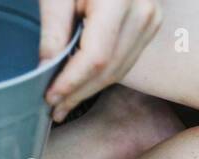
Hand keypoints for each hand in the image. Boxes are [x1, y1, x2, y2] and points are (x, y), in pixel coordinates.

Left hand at [40, 0, 162, 122]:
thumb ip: (53, 29)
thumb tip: (46, 70)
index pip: (96, 57)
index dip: (72, 83)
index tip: (49, 97)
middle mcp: (143, 10)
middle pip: (110, 68)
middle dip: (79, 92)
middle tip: (53, 108)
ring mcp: (152, 18)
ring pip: (121, 69)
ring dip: (91, 89)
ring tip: (64, 102)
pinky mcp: (151, 23)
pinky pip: (127, 59)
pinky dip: (103, 75)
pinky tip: (83, 83)